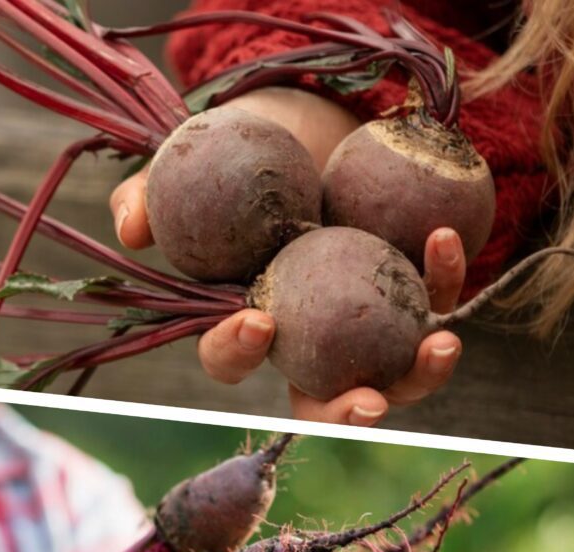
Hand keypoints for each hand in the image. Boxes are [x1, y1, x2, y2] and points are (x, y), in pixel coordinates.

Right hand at [108, 90, 462, 426]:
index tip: (256, 320)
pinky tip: (443, 237)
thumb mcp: (187, 163)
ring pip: (392, 372)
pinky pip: (434, 295)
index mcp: (245, 317)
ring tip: (440, 346)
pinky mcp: (411, 285)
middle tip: (365, 404)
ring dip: (420, 374)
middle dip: (343, 413)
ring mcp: (362, 318)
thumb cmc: (238, 149)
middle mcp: (306, 334)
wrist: (307, 116)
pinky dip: (444, 276)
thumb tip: (129, 227)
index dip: (235, 351)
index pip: (230, 358)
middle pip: (319, 397)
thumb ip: (148, 193)